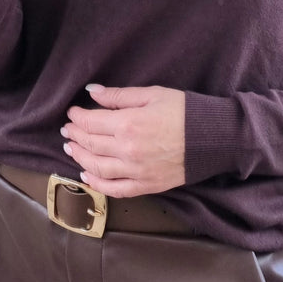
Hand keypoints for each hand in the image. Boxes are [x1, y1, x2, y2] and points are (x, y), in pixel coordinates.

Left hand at [60, 84, 184, 196]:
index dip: (77, 117)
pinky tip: (87, 175)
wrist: (214, 138)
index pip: (91, 122)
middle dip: (75, 135)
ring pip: (96, 168)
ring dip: (79, 157)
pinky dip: (97, 184)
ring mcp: (135, 171)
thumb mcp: (153, 94)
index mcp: (128, 124)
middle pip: (90, 144)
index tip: (73, 112)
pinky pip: (115, 189)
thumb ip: (120, 95)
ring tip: (72, 148)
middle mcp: (127, 150)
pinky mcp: (145, 185)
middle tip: (68, 129)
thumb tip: (93, 92)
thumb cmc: (185, 112)